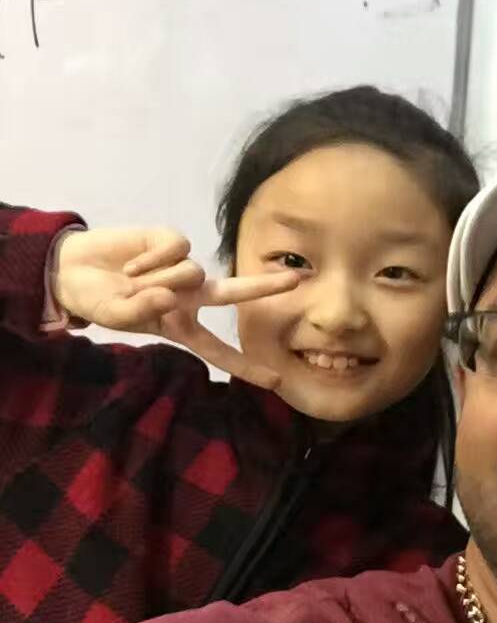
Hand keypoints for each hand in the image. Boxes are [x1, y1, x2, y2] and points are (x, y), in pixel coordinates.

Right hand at [53, 227, 298, 389]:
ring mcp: (182, 268)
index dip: (245, 367)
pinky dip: (151, 258)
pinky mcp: (170, 241)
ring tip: (132, 280)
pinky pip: (176, 249)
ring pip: (192, 272)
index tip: (276, 382)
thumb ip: (141, 312)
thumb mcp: (115, 317)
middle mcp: (189, 297)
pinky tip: (132, 265)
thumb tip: (168, 297)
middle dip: (265, 286)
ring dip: (160, 277)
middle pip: (234, 292)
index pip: (217, 350)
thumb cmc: (99, 301)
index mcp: (180, 325)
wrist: (73, 270)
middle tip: (297, 281)